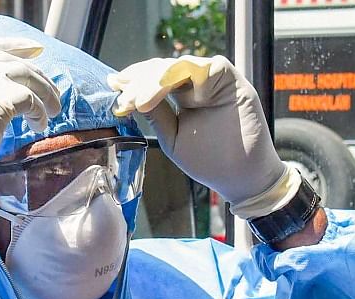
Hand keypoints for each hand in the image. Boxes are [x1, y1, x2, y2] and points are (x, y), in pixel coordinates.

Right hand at [0, 38, 61, 269]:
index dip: (10, 46)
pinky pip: (29, 98)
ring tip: (53, 110)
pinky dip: (40, 111)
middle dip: (34, 71)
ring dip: (44, 91)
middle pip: (5, 59)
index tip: (34, 51)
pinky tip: (39, 127)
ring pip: (23, 74)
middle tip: (51, 91)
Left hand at [108, 55, 300, 218]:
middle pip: (165, 68)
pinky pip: (213, 67)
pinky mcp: (234, 84)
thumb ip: (156, 116)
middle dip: (142, 79)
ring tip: (142, 99)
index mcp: (182, 98)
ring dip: (159, 77)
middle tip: (126, 95)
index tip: (114, 84)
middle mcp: (197, 86)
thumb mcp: (173, 138)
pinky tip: (175, 92)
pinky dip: (192, 74)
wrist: (241, 177)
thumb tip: (130, 97)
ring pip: (184, 64)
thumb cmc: (209, 161)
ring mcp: (215, 83)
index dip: (135, 80)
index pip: (155, 79)